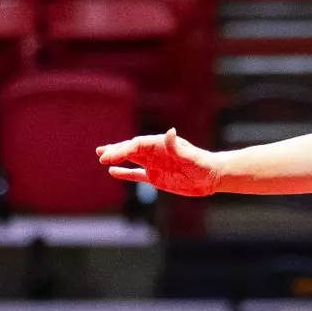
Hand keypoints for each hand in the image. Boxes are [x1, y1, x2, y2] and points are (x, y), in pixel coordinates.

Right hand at [97, 128, 220, 195]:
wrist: (211, 176)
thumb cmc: (202, 164)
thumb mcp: (190, 156)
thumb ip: (177, 146)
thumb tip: (170, 132)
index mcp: (160, 145)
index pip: (137, 145)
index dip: (123, 149)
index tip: (111, 155)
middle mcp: (155, 153)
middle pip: (131, 150)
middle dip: (116, 151)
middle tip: (100, 154)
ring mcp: (154, 165)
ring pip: (131, 159)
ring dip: (117, 157)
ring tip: (101, 155)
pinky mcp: (155, 177)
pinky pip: (136, 174)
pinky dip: (125, 173)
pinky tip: (113, 171)